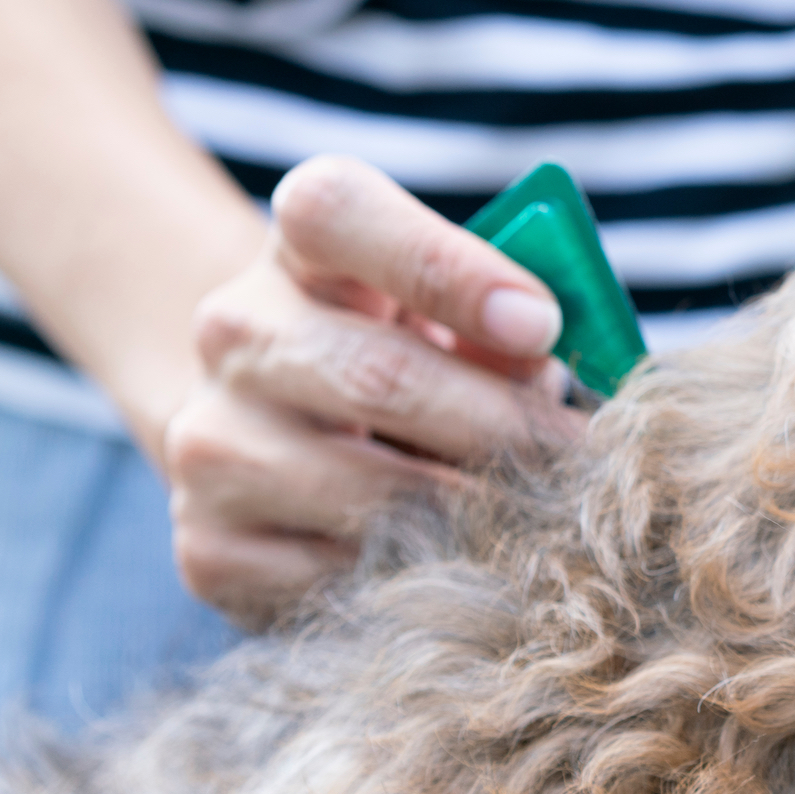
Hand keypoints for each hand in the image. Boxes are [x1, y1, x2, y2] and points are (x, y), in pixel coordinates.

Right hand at [163, 157, 586, 628]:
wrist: (289, 435)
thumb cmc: (420, 353)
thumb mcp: (461, 312)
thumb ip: (508, 323)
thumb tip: (544, 373)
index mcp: (300, 245)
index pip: (337, 214)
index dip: (446, 267)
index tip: (542, 323)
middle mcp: (234, 329)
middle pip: (376, 375)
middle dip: (502, 426)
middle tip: (586, 459)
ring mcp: (209, 439)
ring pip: (366, 491)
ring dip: (474, 512)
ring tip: (542, 517)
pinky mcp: (208, 547)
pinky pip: (336, 577)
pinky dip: (417, 580)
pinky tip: (462, 566)